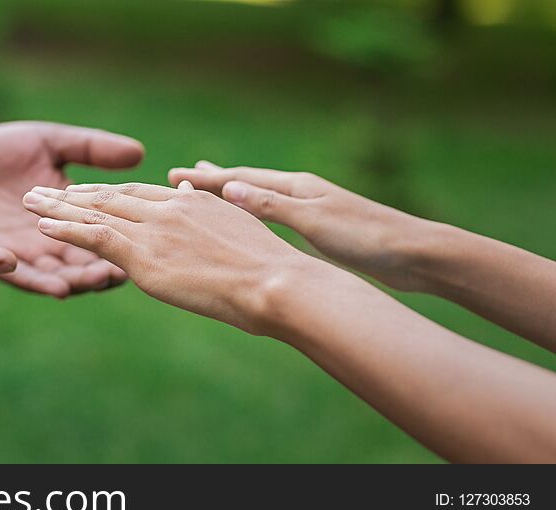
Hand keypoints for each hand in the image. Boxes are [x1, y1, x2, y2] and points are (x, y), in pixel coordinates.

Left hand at [0, 121, 144, 297]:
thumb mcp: (53, 144)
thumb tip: (139, 152)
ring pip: (57, 276)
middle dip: (104, 270)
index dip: (125, 240)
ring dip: (77, 282)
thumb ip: (91, 149)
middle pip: (85, 265)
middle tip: (124, 272)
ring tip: (94, 281)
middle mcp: (53, 242)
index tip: (149, 244)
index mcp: (72, 217)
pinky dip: (38, 281)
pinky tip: (55, 286)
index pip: (105, 234)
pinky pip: (18, 276)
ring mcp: (24, 253)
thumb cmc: (4, 149)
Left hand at [22, 181, 311, 334]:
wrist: (276, 282)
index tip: (84, 190)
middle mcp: (166, 210)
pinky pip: (96, 238)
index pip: (138, 194)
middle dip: (73, 194)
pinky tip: (44, 226)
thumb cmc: (268, 264)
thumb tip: (192, 186)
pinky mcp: (145, 257)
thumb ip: (208, 204)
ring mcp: (154, 231)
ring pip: (96, 213)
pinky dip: (68, 231)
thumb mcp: (237, 225)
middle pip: (110, 197)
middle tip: (41, 189)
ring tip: (29, 201)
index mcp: (189, 203)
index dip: (107, 192)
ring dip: (59, 208)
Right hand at [169, 162, 430, 290]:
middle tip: (186, 174)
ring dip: (234, 194)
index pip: (241, 179)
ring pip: (261, 199)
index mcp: (297, 187)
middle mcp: (302, 192)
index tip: (175, 175)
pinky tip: (253, 220)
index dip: (207, 180)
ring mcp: (312, 208)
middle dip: (216, 180)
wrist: (415, 254)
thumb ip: (272, 207)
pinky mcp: (322, 228)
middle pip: (249, 182)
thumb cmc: (366, 238)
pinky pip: (275, 216)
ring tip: (213, 190)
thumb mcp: (314, 222)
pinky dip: (254, 214)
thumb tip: (228, 189)